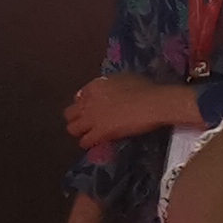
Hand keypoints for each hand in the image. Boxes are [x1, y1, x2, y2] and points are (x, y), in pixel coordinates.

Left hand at [63, 74, 194, 147]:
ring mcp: (92, 118)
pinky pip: (85, 141)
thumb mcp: (123, 78)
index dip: (84, 105)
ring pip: (72, 128)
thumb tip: (111, 90)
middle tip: (86, 124)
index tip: (91, 109)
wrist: (152, 103)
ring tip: (88, 135)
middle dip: (76, 118)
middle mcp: (88, 101)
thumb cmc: (145, 88)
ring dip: (79, 132)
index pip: (78, 97)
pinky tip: (94, 144)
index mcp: (94, 86)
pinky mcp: (99, 132)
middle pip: (69, 113)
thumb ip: (111, 85)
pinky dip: (88, 143)